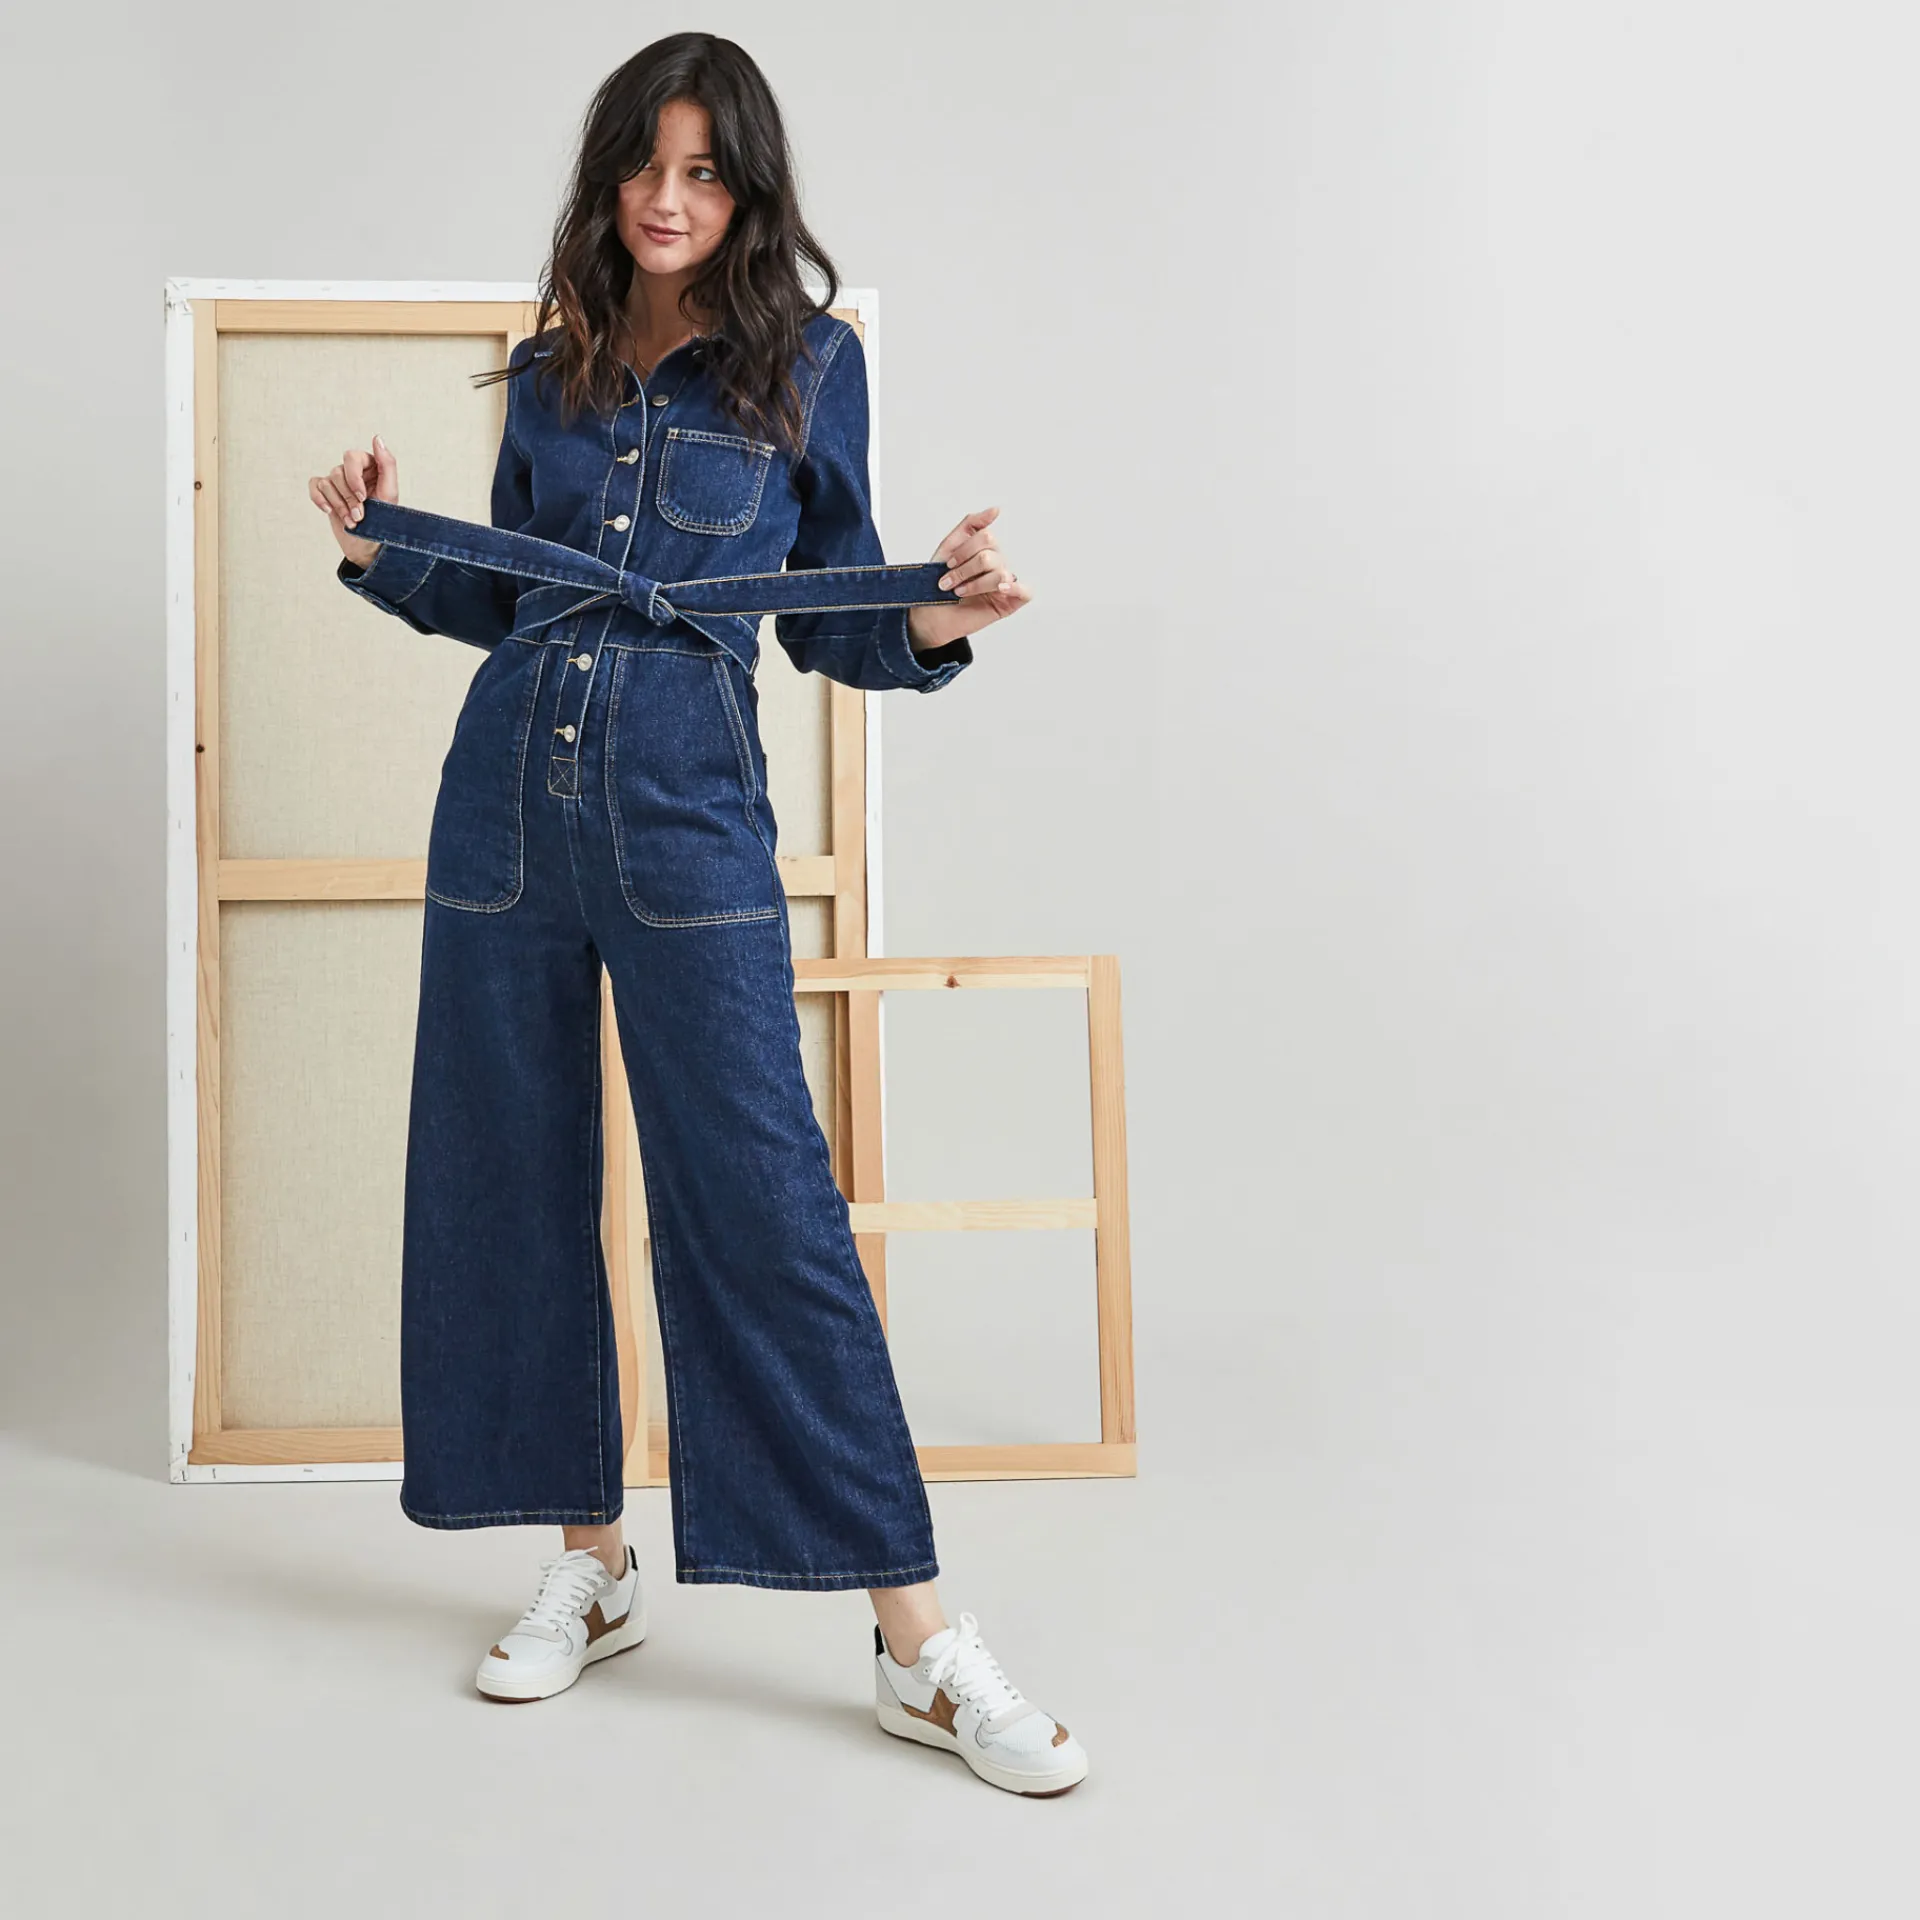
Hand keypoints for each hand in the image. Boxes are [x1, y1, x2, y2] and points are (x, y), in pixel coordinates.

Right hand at [309, 434, 399, 569]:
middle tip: (360, 516)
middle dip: (347, 497)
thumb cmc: (385, 521)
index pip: (351, 457)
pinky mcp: (326, 493)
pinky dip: (319, 499)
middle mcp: (353, 471)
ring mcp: (338, 482)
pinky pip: (314, 485)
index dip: (353, 477)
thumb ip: (387, 464)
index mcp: (370, 466)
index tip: (363, 498)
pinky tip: (329, 511)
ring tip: (352, 521)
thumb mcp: (390, 493)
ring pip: (327, 482)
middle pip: (338, 472)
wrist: (371, 546)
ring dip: (339, 505)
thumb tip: (376, 438)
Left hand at [907, 505, 1031, 651]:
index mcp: (986, 550)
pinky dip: (1015, 588)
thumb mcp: (949, 547)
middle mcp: (997, 564)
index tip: (948, 564)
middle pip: (989, 556)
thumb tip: (996, 510)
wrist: (929, 614)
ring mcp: (1004, 584)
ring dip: (975, 584)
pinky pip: (1026, 592)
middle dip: (964, 569)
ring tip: (959, 592)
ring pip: (1000, 574)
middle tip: (947, 582)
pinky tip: (1000, 589)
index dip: (964, 551)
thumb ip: (971, 524)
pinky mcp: (1009, 603)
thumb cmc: (937, 582)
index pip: (986, 537)